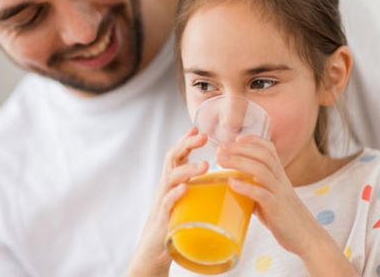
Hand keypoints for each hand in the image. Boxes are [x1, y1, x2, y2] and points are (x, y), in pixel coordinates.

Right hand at [128, 127, 207, 276]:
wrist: (153, 252)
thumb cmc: (174, 224)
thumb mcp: (186, 202)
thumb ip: (198, 190)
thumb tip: (226, 181)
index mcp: (172, 182)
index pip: (177, 155)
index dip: (185, 140)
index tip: (197, 127)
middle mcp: (165, 188)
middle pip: (172, 159)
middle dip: (186, 145)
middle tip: (202, 135)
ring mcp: (162, 202)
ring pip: (171, 179)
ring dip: (188, 170)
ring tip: (205, 165)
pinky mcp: (163, 219)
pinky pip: (167, 204)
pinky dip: (175, 195)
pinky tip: (184, 189)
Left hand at [220, 135, 357, 275]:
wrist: (307, 238)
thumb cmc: (286, 219)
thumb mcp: (271, 199)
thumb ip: (255, 190)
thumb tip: (234, 188)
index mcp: (280, 176)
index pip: (269, 149)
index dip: (253, 140)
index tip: (236, 138)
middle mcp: (281, 180)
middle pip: (263, 155)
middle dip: (240, 148)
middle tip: (220, 149)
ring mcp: (280, 193)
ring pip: (261, 170)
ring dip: (239, 162)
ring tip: (221, 161)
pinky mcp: (277, 208)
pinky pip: (262, 194)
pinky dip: (245, 187)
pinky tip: (232, 183)